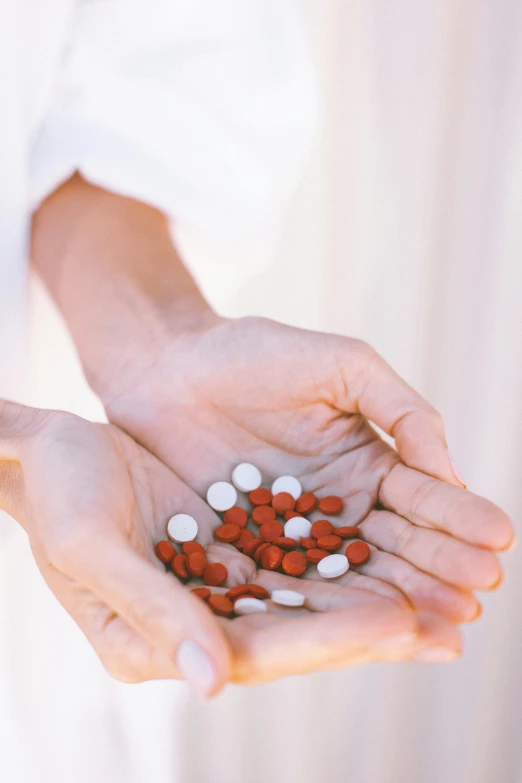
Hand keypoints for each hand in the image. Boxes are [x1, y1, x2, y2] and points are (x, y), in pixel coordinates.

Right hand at [0, 403, 461, 687]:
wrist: (50, 451)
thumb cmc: (56, 492)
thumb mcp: (92, 547)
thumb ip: (152, 613)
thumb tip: (214, 685)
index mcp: (154, 643)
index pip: (259, 650)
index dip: (330, 637)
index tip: (396, 621)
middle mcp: (196, 625)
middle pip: (300, 632)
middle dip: (376, 625)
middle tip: (450, 616)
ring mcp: (219, 587)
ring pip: (313, 598)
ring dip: (379, 596)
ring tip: (447, 596)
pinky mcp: (234, 550)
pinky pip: (304, 560)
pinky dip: (352, 560)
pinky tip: (399, 555)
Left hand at [106, 316, 513, 628]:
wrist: (168, 366)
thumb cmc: (254, 354)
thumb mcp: (343, 365)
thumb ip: (400, 410)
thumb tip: (450, 472)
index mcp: (369, 462)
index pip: (422, 498)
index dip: (458, 518)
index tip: (497, 539)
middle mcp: (339, 507)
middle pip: (396, 547)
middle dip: (439, 569)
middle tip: (480, 594)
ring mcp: (294, 536)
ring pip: (352, 576)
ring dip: (397, 601)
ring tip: (444, 623)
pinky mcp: (247, 556)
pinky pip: (290, 586)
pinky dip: (325, 610)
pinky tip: (358, 631)